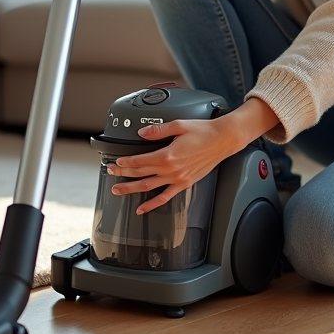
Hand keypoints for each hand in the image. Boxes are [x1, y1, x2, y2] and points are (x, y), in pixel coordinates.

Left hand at [105, 116, 238, 214]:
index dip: (125, 162)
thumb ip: (158, 130)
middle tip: (111, 173)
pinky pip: (165, 197)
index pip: (140, 160)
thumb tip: (142, 133)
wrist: (222, 141)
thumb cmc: (204, 132)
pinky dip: (152, 205)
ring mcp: (177, 179)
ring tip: (118, 190)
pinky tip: (142, 208)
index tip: (117, 162)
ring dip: (131, 189)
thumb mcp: (179, 125)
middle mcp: (171, 169)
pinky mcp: (184, 184)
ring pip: (148, 187)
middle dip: (123, 174)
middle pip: (140, 173)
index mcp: (168, 155)